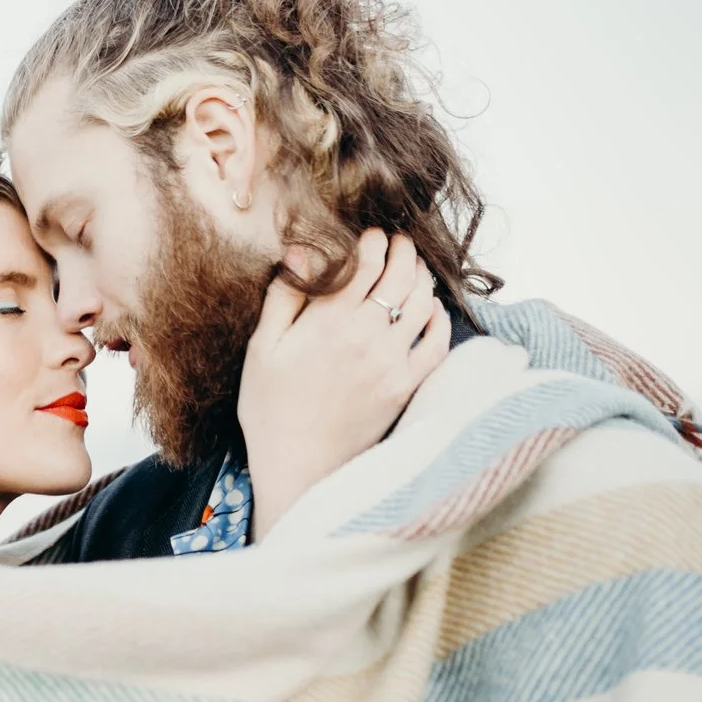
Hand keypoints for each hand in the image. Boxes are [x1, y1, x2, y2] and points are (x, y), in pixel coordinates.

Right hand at [238, 229, 452, 537]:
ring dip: (422, 279)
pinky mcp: (406, 386)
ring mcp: (392, 362)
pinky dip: (439, 320)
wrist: (298, 465)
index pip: (366, 262)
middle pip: (401, 276)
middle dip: (404, 252)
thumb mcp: (263, 346)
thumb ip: (285, 296)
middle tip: (399, 243)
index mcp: (330, 320)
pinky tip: (431, 311)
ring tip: (414, 270)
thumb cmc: (270, 405)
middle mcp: (368, 335)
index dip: (374, 242)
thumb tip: (301, 253)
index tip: (371, 236)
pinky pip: (437, 344)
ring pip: (423, 303)